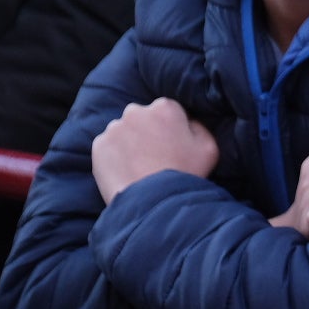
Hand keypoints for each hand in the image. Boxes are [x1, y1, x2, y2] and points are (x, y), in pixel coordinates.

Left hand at [91, 98, 219, 205]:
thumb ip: (199, 127)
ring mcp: (115, 128)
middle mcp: (137, 111)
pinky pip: (107, 146)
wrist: (153, 201)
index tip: (173, 146)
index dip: (171, 128)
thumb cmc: (185, 174)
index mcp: (165, 107)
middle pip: (142, 117)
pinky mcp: (99, 145)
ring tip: (139, 166)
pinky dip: (114, 156)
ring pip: (123, 131)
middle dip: (147, 131)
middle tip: (155, 155)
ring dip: (129, 143)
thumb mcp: (209, 147)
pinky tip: (126, 170)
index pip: (167, 110)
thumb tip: (187, 122)